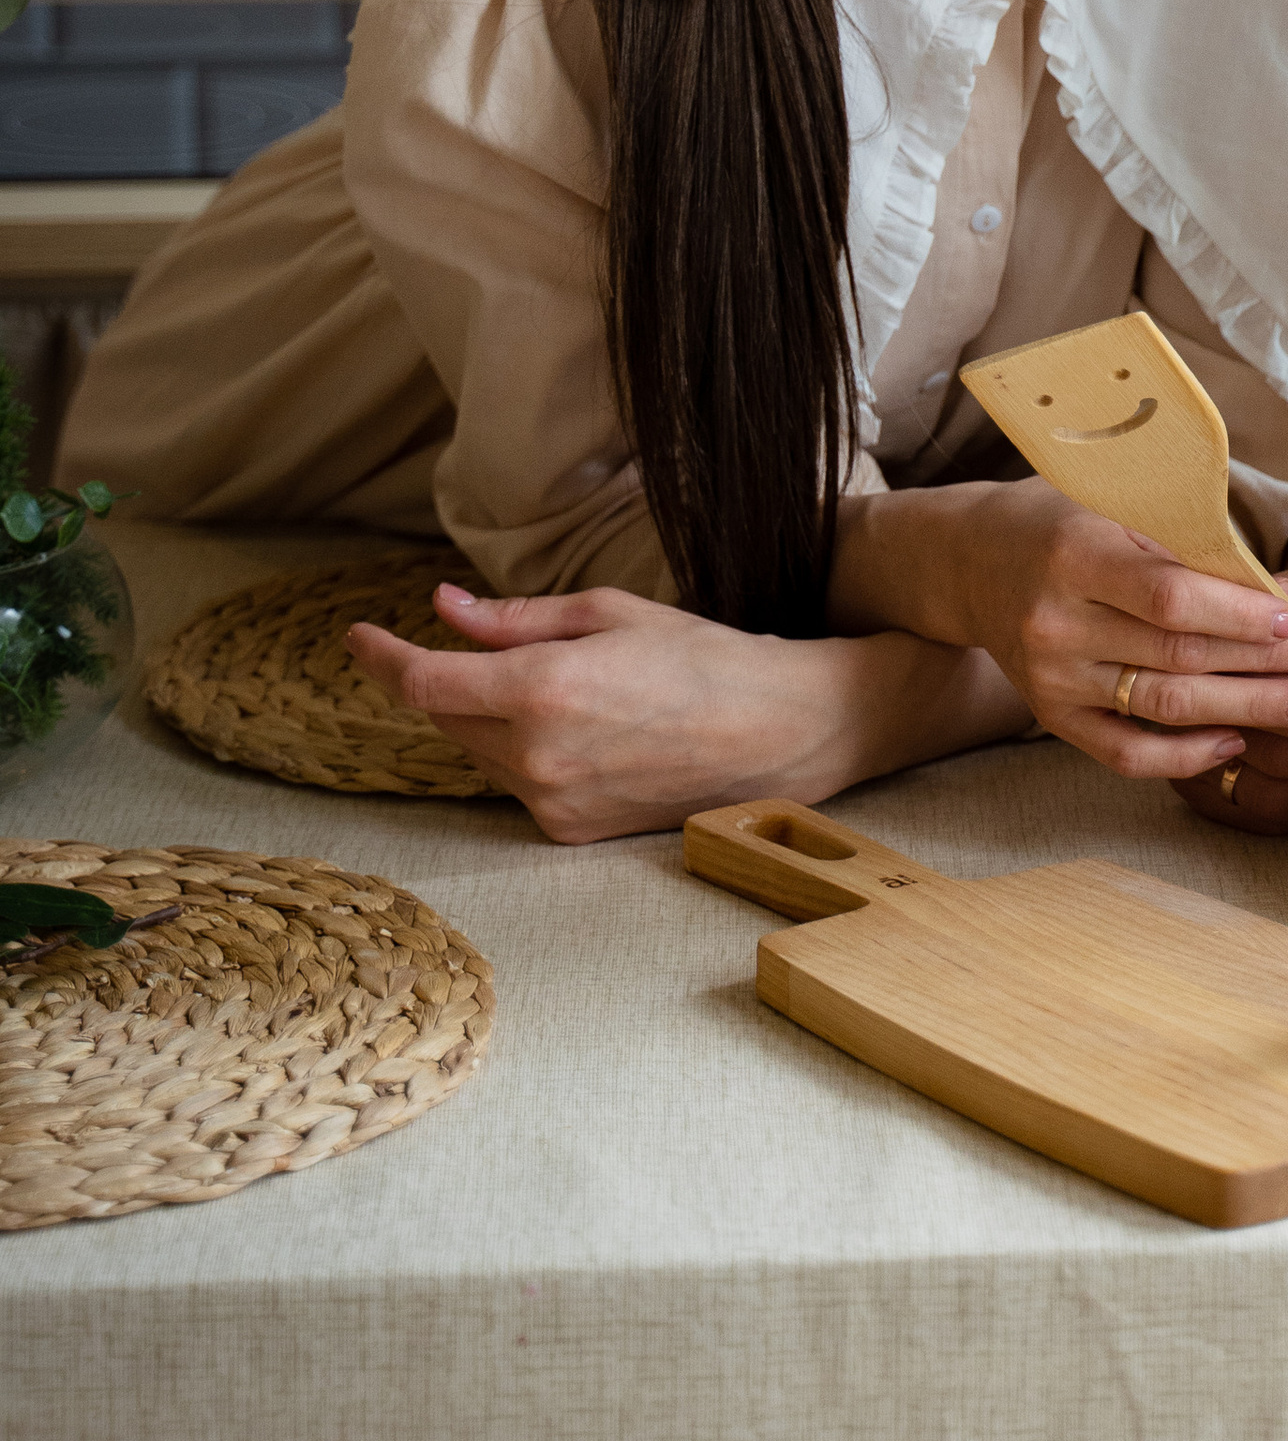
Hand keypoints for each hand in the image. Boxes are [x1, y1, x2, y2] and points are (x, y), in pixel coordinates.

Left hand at [344, 583, 1025, 844]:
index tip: (358, 636)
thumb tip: (444, 609)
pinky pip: (516, 784)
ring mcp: (552, 802)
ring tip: (548, 684)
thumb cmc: (702, 658)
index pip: (424, 683)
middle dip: (445, 679)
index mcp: (541, 691)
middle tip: (470, 645)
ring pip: (479, 753)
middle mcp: (535, 757)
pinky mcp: (570, 831)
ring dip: (486, 718)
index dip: (381, 659)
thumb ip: (514, 619)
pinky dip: (522, 751)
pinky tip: (576, 727)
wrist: (776, 734)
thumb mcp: (607, 613)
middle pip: (446, 719)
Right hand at [858, 477, 1287, 782]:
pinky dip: (1185, 755)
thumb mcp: (1115, 504)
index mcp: (1075, 555)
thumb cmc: (1064, 519)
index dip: (1241, 617)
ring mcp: (1051, 679)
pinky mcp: (1051, 718)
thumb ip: (1183, 542)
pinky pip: (1125, 753)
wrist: (974, 560)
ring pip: (1163, 707)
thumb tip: (1274, 589)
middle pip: (1178, 657)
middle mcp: (1056, 623)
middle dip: (1265, 667)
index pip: (1172, 598)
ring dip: (1245, 712)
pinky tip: (1235, 743)